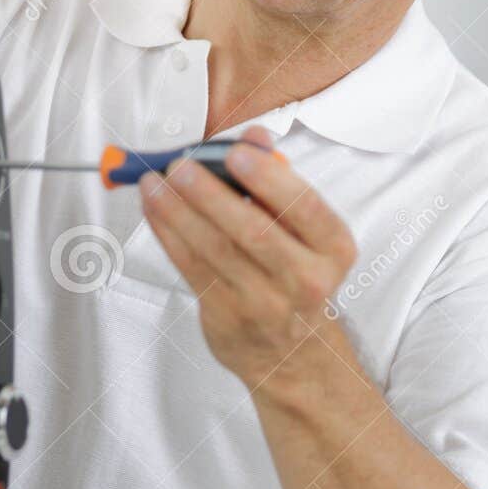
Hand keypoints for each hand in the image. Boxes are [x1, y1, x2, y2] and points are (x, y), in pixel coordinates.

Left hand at [140, 127, 357, 388]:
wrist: (289, 351)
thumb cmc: (293, 274)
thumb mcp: (303, 230)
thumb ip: (278, 181)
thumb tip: (255, 137)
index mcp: (334, 249)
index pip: (306, 208)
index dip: (270, 179)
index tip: (236, 153)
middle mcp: (306, 280)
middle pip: (254, 232)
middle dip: (212, 194)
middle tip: (182, 165)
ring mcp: (266, 304)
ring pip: (216, 250)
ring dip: (178, 211)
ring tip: (154, 182)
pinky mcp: (228, 317)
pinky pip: (192, 268)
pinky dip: (168, 233)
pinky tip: (154, 208)